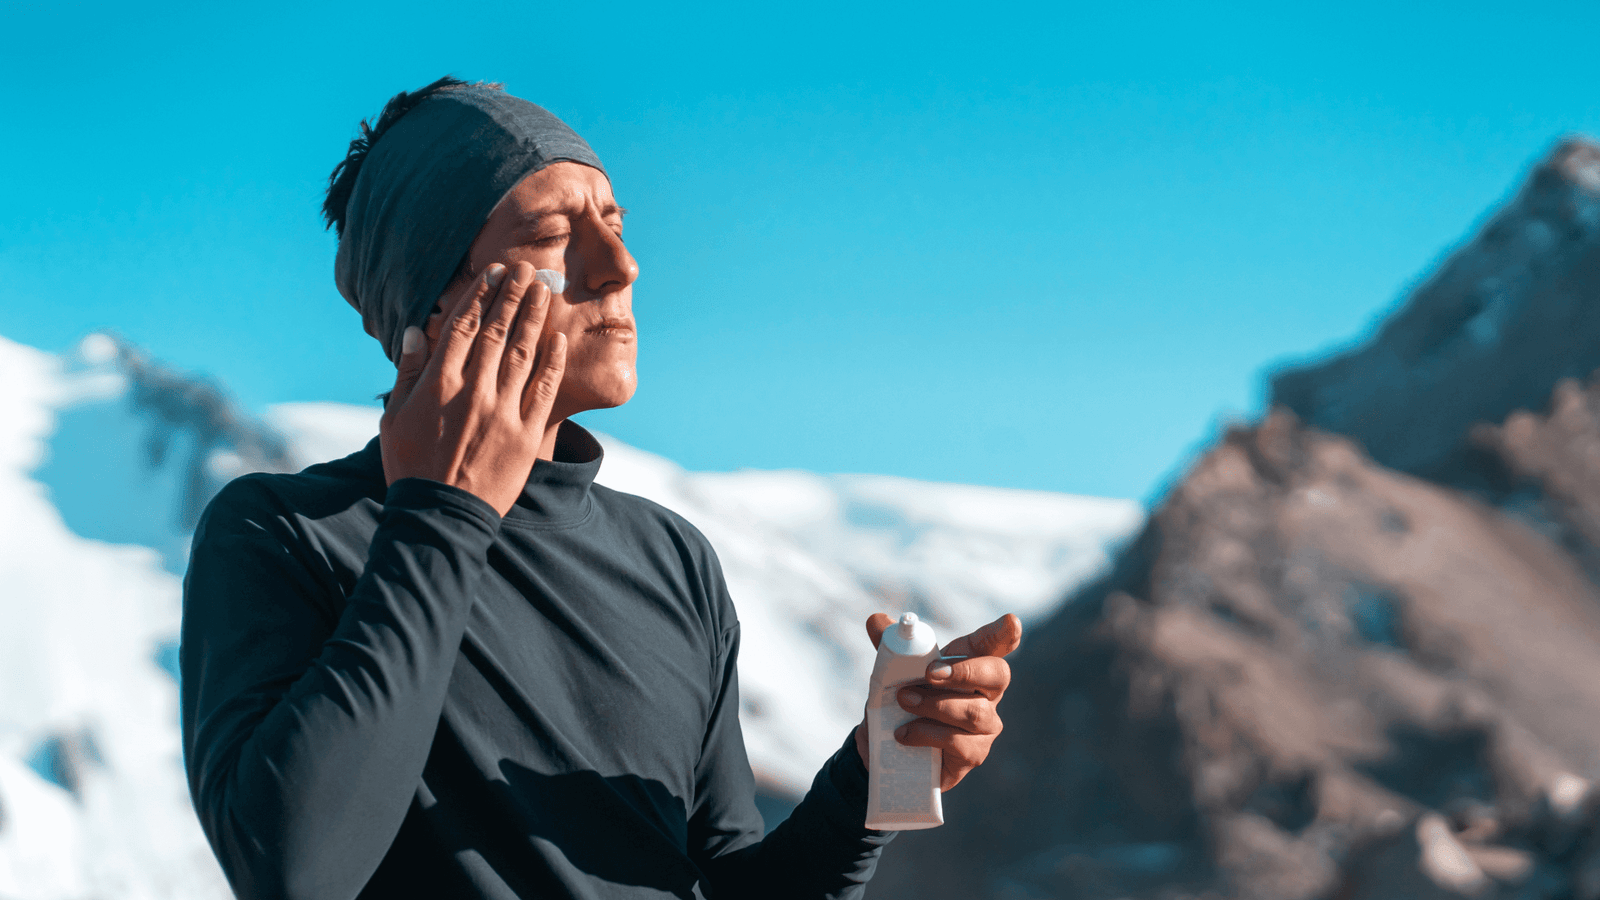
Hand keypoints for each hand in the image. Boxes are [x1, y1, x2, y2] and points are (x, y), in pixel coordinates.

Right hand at [379, 261, 567, 516]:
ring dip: (534, 318)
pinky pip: (543, 390)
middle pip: (497, 332)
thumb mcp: (395, 417)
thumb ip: (408, 371)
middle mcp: (474, 392)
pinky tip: (557, 338)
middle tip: (525, 269)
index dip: (480, 296)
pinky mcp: (526, 435)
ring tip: (542, 290)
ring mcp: (503, 413)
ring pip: (523, 354)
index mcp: (440, 385)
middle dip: (512, 296)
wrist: (440, 515)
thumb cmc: (411, 465)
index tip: (493, 273)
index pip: (464, 328)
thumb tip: (417, 330)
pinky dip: (551, 362)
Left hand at [854, 613, 1021, 790]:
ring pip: (974, 712)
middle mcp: (986, 693)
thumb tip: (875, 620)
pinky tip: (903, 733)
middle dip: (965, 672)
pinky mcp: (974, 754)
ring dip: (934, 704)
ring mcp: (985, 725)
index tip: (1010, 622)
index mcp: (970, 663)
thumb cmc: (904, 701)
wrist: (890, 749)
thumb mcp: (893, 673)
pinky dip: (926, 733)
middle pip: (997, 675)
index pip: (994, 644)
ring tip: (902, 701)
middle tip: (930, 673)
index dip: (1005, 633)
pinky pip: (958, 742)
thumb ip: (888, 646)